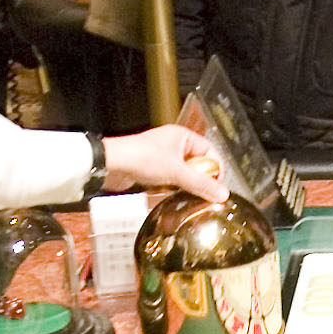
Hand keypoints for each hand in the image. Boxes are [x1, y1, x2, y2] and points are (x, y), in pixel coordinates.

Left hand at [104, 124, 226, 200]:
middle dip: (200, 180)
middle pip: (197, 165)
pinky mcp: (153, 171)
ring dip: (184, 187)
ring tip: (185, 196)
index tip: (218, 187)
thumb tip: (222, 193)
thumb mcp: (176, 172)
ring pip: (183, 176)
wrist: (111, 164)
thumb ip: (201, 184)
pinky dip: (171, 190)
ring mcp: (163, 158)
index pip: (210, 152)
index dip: (216, 169)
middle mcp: (174, 145)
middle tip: (203, 194)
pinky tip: (170, 196)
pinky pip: (170, 182)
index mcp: (183, 137)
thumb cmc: (139, 156)